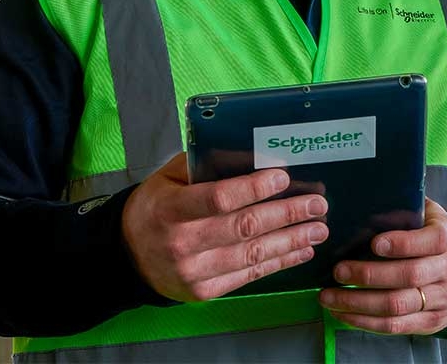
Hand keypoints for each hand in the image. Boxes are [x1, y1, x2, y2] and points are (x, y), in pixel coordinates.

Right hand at [121, 152, 328, 301]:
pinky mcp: (205, 292)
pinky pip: (249, 276)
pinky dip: (278, 262)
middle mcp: (183, 242)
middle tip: (316, 203)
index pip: (218, 198)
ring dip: (290, 240)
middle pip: (244, 227)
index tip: (283, 177)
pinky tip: (298, 251)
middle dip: (286, 214)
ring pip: (252, 255)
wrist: (128, 257)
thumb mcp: (168, 178)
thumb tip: (248, 155)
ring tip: (317, 228)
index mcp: (171, 209)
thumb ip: (203, 166)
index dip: (253, 188)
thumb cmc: (154, 207)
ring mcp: (194, 272)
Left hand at [318, 199, 446, 334]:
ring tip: (329, 296)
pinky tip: (343, 313)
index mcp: (445, 237)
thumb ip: (401, 209)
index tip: (374, 243)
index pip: (429, 241)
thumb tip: (362, 208)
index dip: (403, 243)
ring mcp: (441, 300)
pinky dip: (366, 321)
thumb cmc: (429, 233)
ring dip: (359, 303)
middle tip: (338, 271)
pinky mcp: (431, 323)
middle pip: (408, 277)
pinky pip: (396, 326)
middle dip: (369, 275)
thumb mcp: (424, 213)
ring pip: (398, 306)